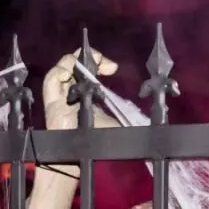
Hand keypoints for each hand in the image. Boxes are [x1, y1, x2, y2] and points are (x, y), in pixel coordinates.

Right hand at [28, 47, 118, 208]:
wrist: (79, 153)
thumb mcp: (116, 121)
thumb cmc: (95, 140)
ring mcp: (60, 93)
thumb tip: (156, 115)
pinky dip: (61, 71)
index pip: (90, 67)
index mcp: (85, 91)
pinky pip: (52, 77)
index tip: (113, 68)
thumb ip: (129, 115)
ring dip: (75, 61)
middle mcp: (72, 89)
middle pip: (77, 61)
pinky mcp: (51, 98)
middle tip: (103, 64)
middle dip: (90, 56)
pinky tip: (71, 76)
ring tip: (86, 68)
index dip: (99, 60)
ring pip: (63, 65)